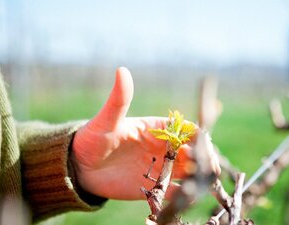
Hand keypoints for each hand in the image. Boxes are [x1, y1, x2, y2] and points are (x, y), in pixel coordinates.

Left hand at [71, 67, 219, 199]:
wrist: (80, 167)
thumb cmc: (93, 138)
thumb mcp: (107, 120)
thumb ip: (119, 100)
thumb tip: (122, 70)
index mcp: (158, 129)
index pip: (186, 130)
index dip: (198, 135)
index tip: (203, 143)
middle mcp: (164, 148)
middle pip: (193, 152)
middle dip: (203, 158)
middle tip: (209, 168)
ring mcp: (161, 167)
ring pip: (188, 172)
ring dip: (198, 177)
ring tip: (204, 185)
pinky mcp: (154, 186)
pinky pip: (175, 191)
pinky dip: (184, 195)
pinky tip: (188, 200)